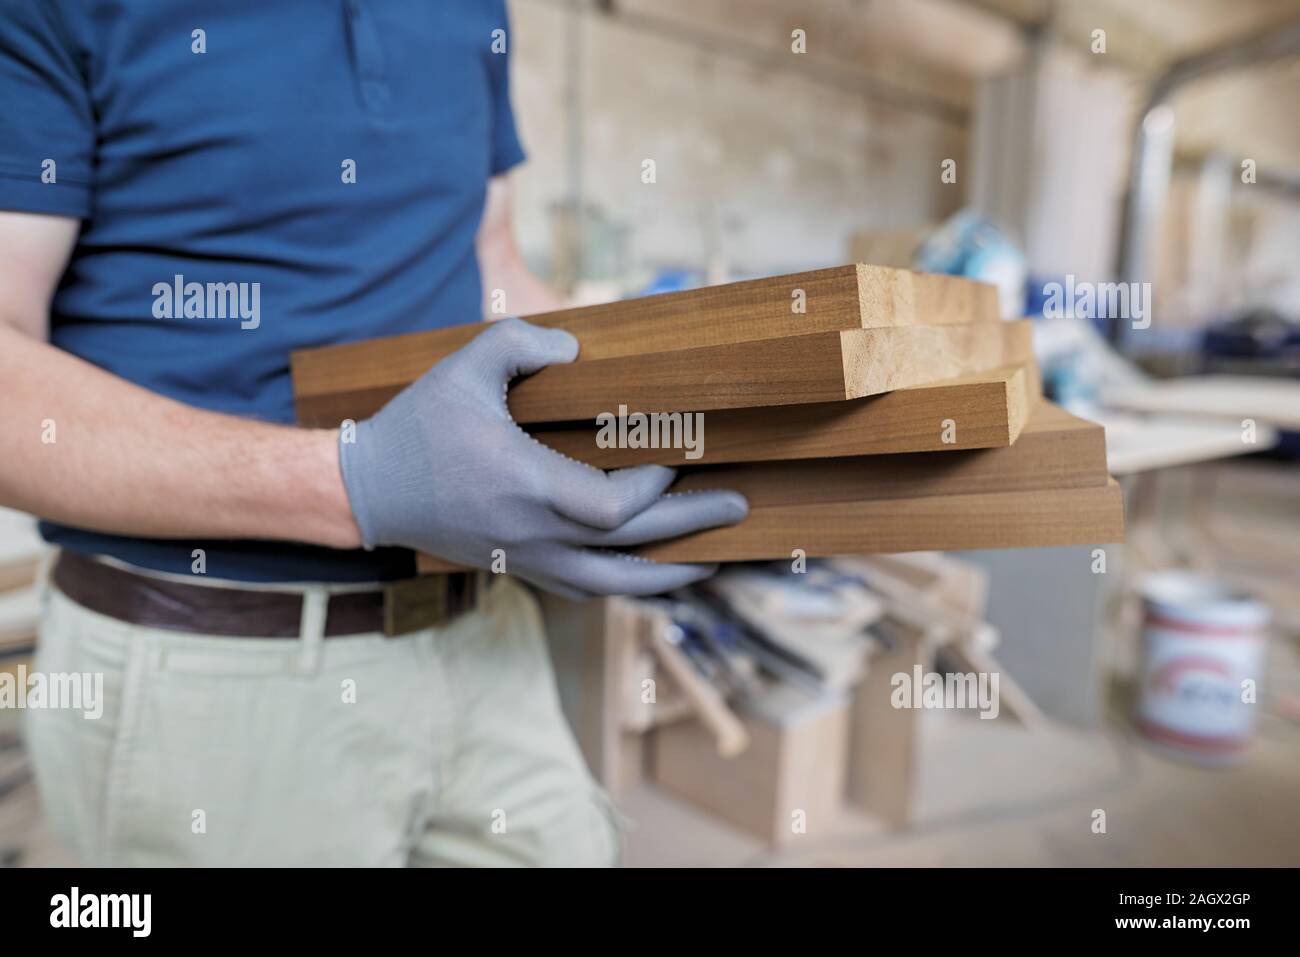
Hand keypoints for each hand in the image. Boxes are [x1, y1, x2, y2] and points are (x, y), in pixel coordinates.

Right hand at [338, 318, 747, 598]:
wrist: (370, 492)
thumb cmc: (420, 427)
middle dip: (691, 527)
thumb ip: (520, 343)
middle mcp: (534, 534)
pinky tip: (657, 575)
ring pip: (613, 587)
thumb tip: (577, 350)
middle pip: (630, 550)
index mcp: (525, 486)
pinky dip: (629, 587)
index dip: (654, 486)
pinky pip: (588, 591)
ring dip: (668, 576)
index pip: (613, 508)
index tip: (674, 452)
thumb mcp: (463, 367)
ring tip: (712, 558)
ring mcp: (530, 559)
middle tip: (739, 505)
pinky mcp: (523, 568)